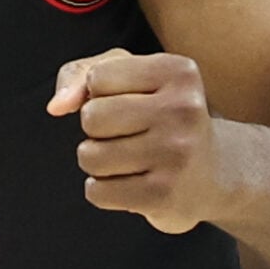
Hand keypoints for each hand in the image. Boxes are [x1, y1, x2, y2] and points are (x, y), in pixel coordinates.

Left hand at [48, 49, 216, 233]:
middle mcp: (183, 110)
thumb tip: (56, 106)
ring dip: (99, 162)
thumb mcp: (128, 78)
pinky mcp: (163, 196)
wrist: (213, 175)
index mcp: (178, 72)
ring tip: (132, 161)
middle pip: (91, 117)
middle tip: (130, 136)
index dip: (102, 94)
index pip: (98, 77)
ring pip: (89, 156)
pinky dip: (104, 191)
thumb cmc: (160, 117)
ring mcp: (176, 154)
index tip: (132, 103)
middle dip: (97, 129)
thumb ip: (81, 75)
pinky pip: (96, 192)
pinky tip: (132, 184)